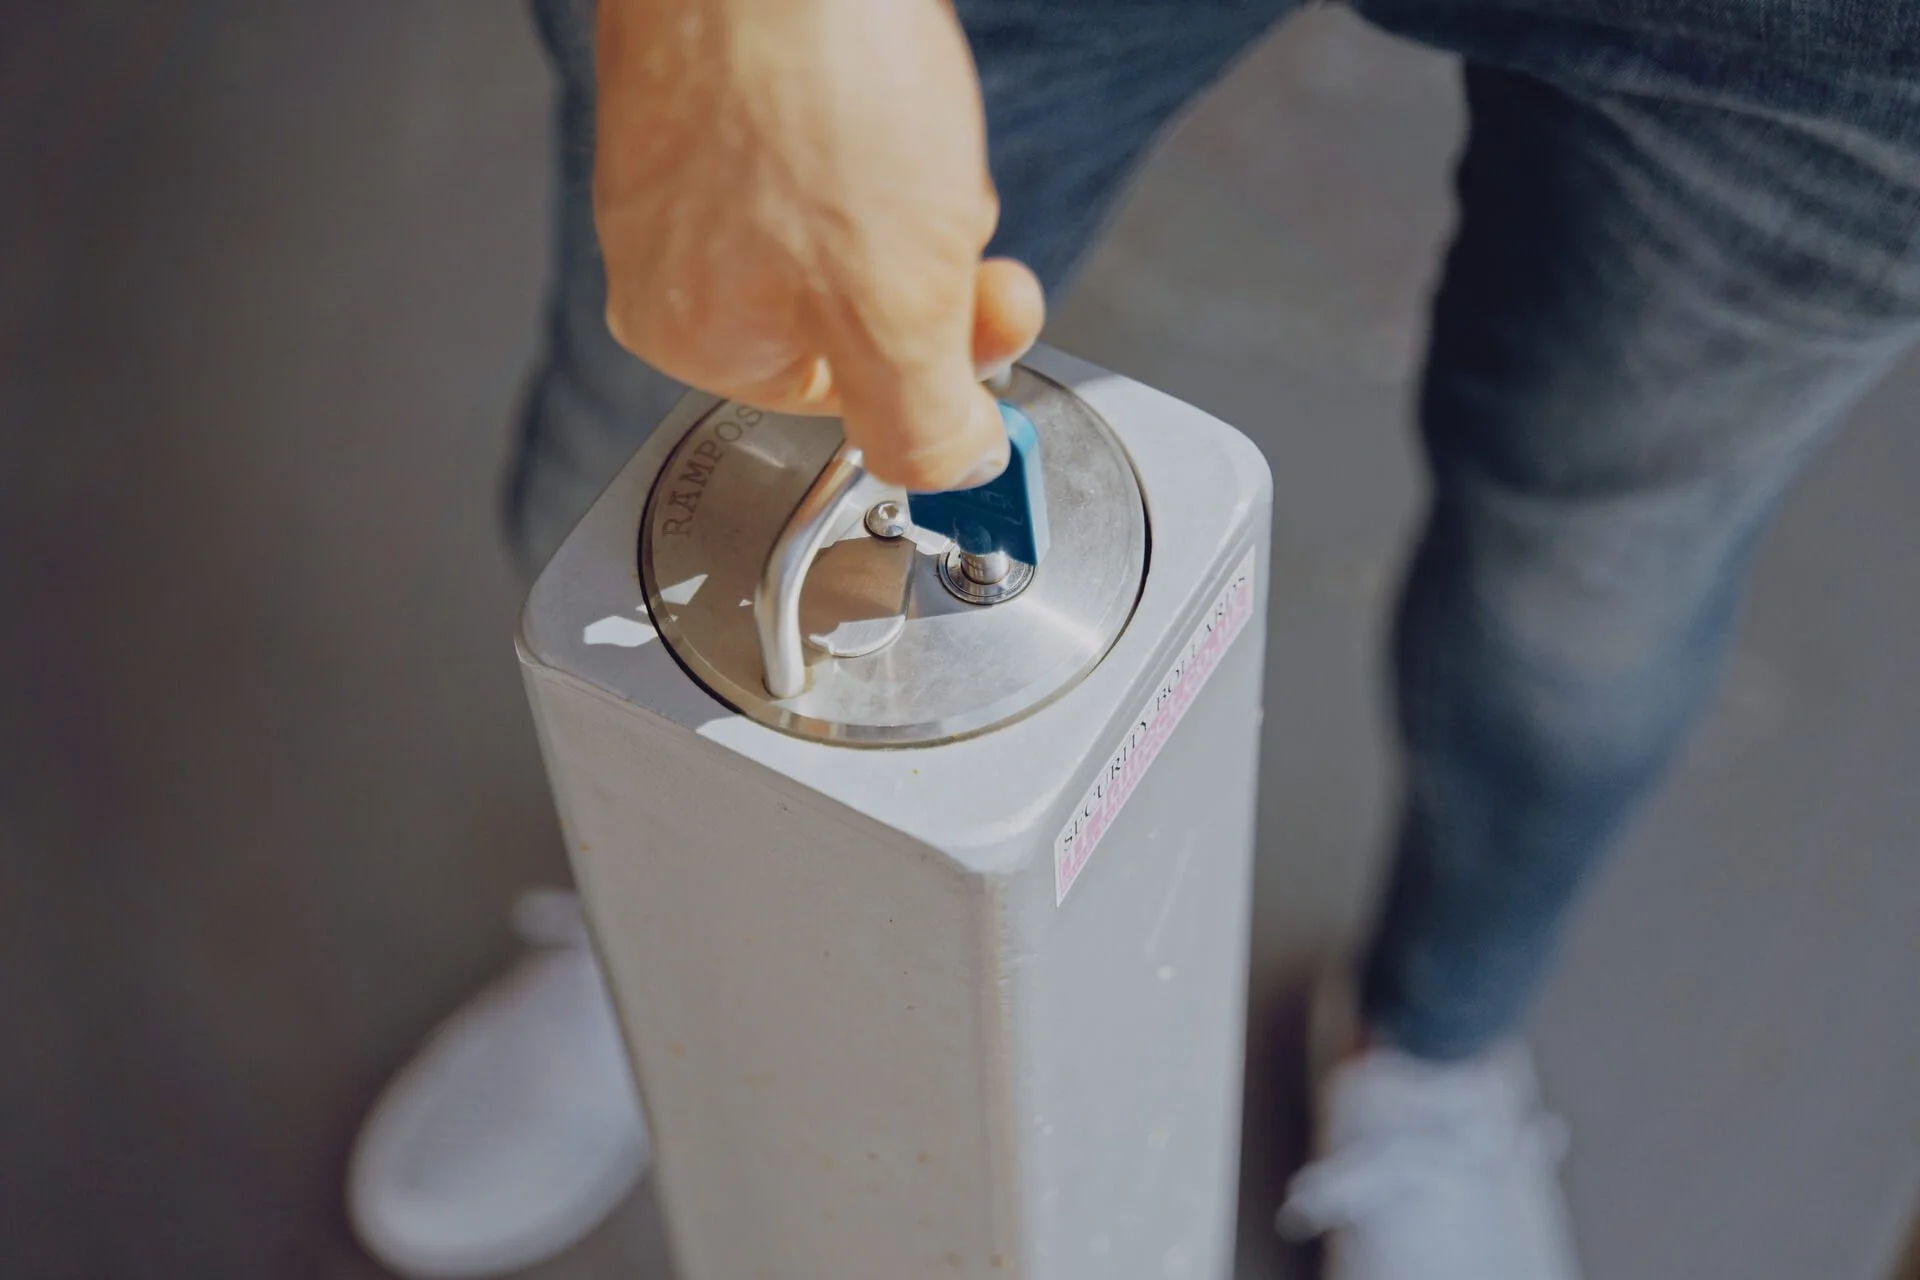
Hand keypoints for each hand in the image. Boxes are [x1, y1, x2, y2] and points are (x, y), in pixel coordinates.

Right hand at [593, 0, 1044, 489]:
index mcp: (692, 336)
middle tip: (960, 221)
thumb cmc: (811, 95)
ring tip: (913, 131)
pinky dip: (881, 127)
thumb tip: (952, 475)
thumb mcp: (896, 315)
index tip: (992, 322)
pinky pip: (828, 147)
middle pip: (855, 311)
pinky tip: (893, 88)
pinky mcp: (720, 92)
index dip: (939, 362)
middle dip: (932, 269)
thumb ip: (923, 428)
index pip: (851, 402)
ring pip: (852, 226)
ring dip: (916, 194)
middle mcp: (670, 258)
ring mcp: (688, 167)